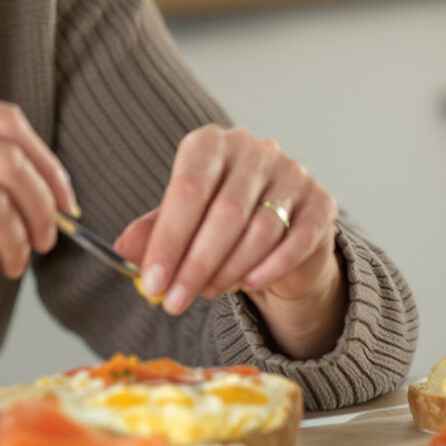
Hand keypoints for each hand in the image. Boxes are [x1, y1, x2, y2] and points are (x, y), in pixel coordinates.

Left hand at [112, 126, 343, 354]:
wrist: (278, 232)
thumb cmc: (220, 220)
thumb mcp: (182, 222)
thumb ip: (155, 231)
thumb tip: (124, 249)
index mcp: (212, 144)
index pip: (188, 188)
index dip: (168, 239)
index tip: (152, 282)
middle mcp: (255, 150)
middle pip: (225, 212)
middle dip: (196, 264)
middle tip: (175, 301)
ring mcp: (293, 174)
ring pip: (261, 229)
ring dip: (229, 269)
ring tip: (207, 292)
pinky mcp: (321, 203)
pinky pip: (297, 240)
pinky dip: (270, 267)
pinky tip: (249, 285)